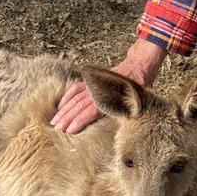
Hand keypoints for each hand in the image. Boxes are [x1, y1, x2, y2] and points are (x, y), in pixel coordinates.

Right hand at [50, 40, 167, 133]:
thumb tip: (122, 124)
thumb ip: (129, 112)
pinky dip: (67, 96)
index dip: (81, 119)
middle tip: (57, 129)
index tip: (70, 129)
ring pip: (76, 97)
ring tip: (55, 122)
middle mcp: (102, 88)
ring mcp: (95, 83)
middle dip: (68, 117)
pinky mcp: (92, 81)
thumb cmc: (141, 88)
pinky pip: (76, 88)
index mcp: (114, 96)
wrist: (139, 66)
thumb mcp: (140, 101)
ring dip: (65, 109)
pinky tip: (60, 106)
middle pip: (81, 104)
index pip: (94, 109)